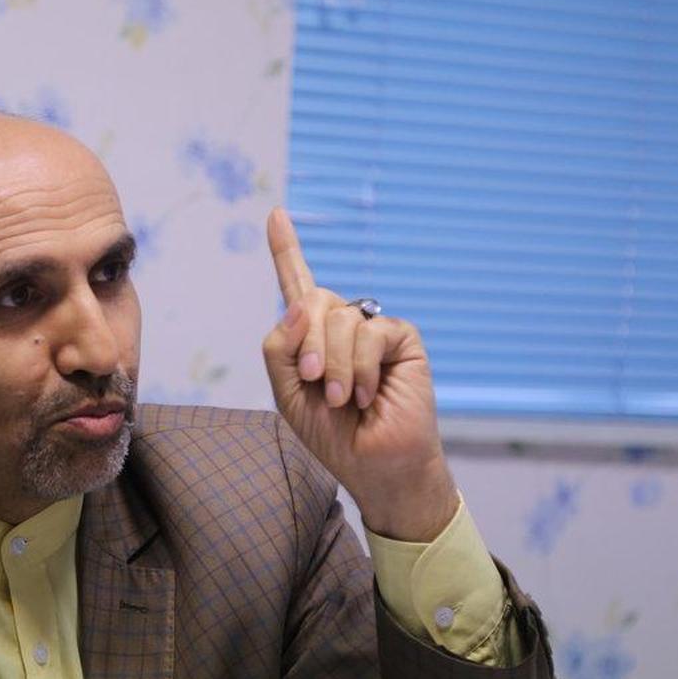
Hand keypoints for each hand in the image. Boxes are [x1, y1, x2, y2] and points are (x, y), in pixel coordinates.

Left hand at [261, 207, 458, 541]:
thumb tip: (302, 303)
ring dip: (333, 366)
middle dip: (307, 347)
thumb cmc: (332, 433)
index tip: (275, 213)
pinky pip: (370, 332)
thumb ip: (280, 347)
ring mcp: (373, 328)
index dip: (286, 250)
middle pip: (311, 302)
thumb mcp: (286, 392)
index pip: (296, 285)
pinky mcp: (402, 338)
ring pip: (338, 318)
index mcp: (312, 335)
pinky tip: (368, 395)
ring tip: (342, 399)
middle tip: (314, 385)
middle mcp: (343, 324)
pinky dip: (361, 369)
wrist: (374, 464)